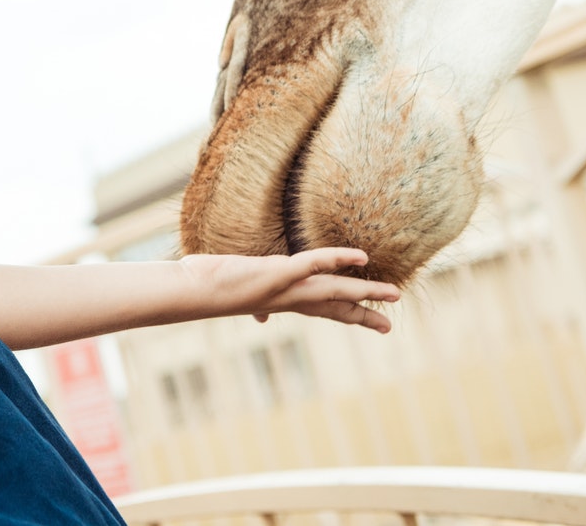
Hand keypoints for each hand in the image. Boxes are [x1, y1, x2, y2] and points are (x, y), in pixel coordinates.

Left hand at [177, 249, 399, 332]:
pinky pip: (313, 264)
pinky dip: (337, 259)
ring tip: (395, 294)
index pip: (323, 310)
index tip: (373, 324)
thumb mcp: (238, 296)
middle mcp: (289, 299)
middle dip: (363, 316)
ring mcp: (286, 288)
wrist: (190, 291)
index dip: (349, 316)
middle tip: (390, 328)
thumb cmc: (209, 289)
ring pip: (334, 290)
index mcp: (283, 301)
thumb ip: (255, 302)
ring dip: (365, 291)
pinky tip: (360, 257)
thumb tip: (260, 318)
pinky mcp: (277, 273)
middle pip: (335, 309)